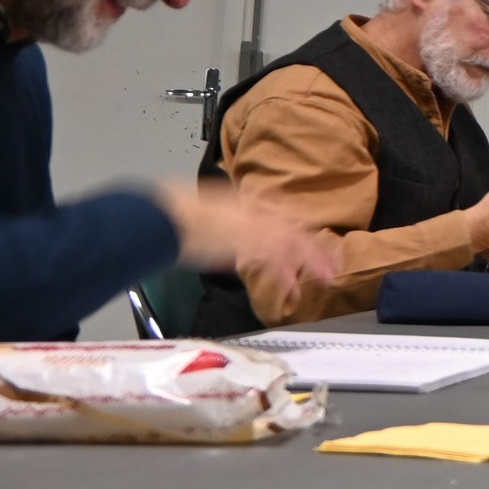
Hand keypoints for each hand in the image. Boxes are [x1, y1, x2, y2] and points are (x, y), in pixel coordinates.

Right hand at [157, 183, 340, 300]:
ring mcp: (248, 227)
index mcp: (241, 203)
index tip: (314, 243)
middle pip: (293, 228)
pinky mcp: (242, 243)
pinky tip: (293, 286)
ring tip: (326, 276)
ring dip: (310, 261)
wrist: (156, 217)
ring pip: (291, 243)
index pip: (281, 215)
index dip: (300, 231)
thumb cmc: (169, 218)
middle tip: (332, 264)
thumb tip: (233, 244)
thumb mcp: (203, 214)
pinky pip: (271, 260)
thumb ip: (224, 228)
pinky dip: (284, 273)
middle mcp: (249, 212)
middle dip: (314, 247)